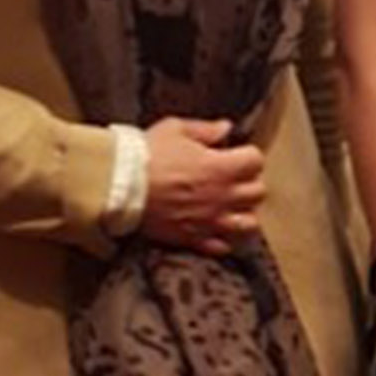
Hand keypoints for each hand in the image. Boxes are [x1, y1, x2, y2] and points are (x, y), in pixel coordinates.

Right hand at [140, 117, 264, 256]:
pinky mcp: (193, 238)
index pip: (256, 161)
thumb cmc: (146, 154)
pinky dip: (223, 239)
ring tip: (230, 206)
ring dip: (243, 213)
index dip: (246, 155)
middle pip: (258, 192)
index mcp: (221, 167)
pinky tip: (214, 228)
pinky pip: (221, 246)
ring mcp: (210, 220)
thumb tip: (226, 128)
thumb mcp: (175, 129)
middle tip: (232, 178)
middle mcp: (222, 196)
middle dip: (248, 183)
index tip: (233, 154)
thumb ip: (205, 130)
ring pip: (248, 224)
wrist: (117, 186)